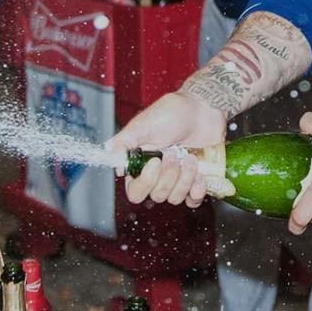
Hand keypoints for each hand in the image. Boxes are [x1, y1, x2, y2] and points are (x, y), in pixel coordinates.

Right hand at [106, 91, 226, 207]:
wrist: (203, 110)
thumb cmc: (173, 114)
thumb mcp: (144, 124)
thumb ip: (124, 141)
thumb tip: (109, 154)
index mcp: (140, 164)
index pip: (135, 190)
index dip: (145, 182)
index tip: (155, 162)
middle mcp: (157, 174)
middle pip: (156, 195)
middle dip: (168, 176)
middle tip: (174, 154)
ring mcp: (176, 179)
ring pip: (175, 197)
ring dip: (185, 178)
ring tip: (190, 157)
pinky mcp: (194, 181)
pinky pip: (193, 200)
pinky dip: (197, 190)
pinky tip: (200, 174)